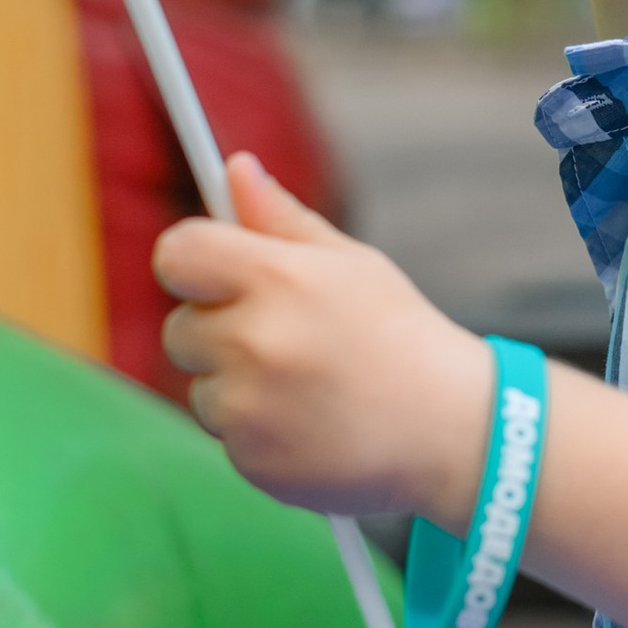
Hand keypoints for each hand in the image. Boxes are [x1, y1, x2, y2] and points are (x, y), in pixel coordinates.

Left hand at [152, 156, 496, 526]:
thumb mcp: (351, 264)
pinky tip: (307, 424)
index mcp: (277, 277)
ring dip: (235, 387)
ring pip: (200, 386)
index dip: (191, 262)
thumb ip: (282, 220)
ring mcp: (249, 406)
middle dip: (219, 332)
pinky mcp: (251, 458)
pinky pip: (225, 435)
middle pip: (180, 327)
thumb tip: (235, 169)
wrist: (448, 430)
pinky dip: (255, 432)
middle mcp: (255, 340)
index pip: (179, 253)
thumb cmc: (398, 335)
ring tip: (305, 388)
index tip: (211, 276)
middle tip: (284, 341)